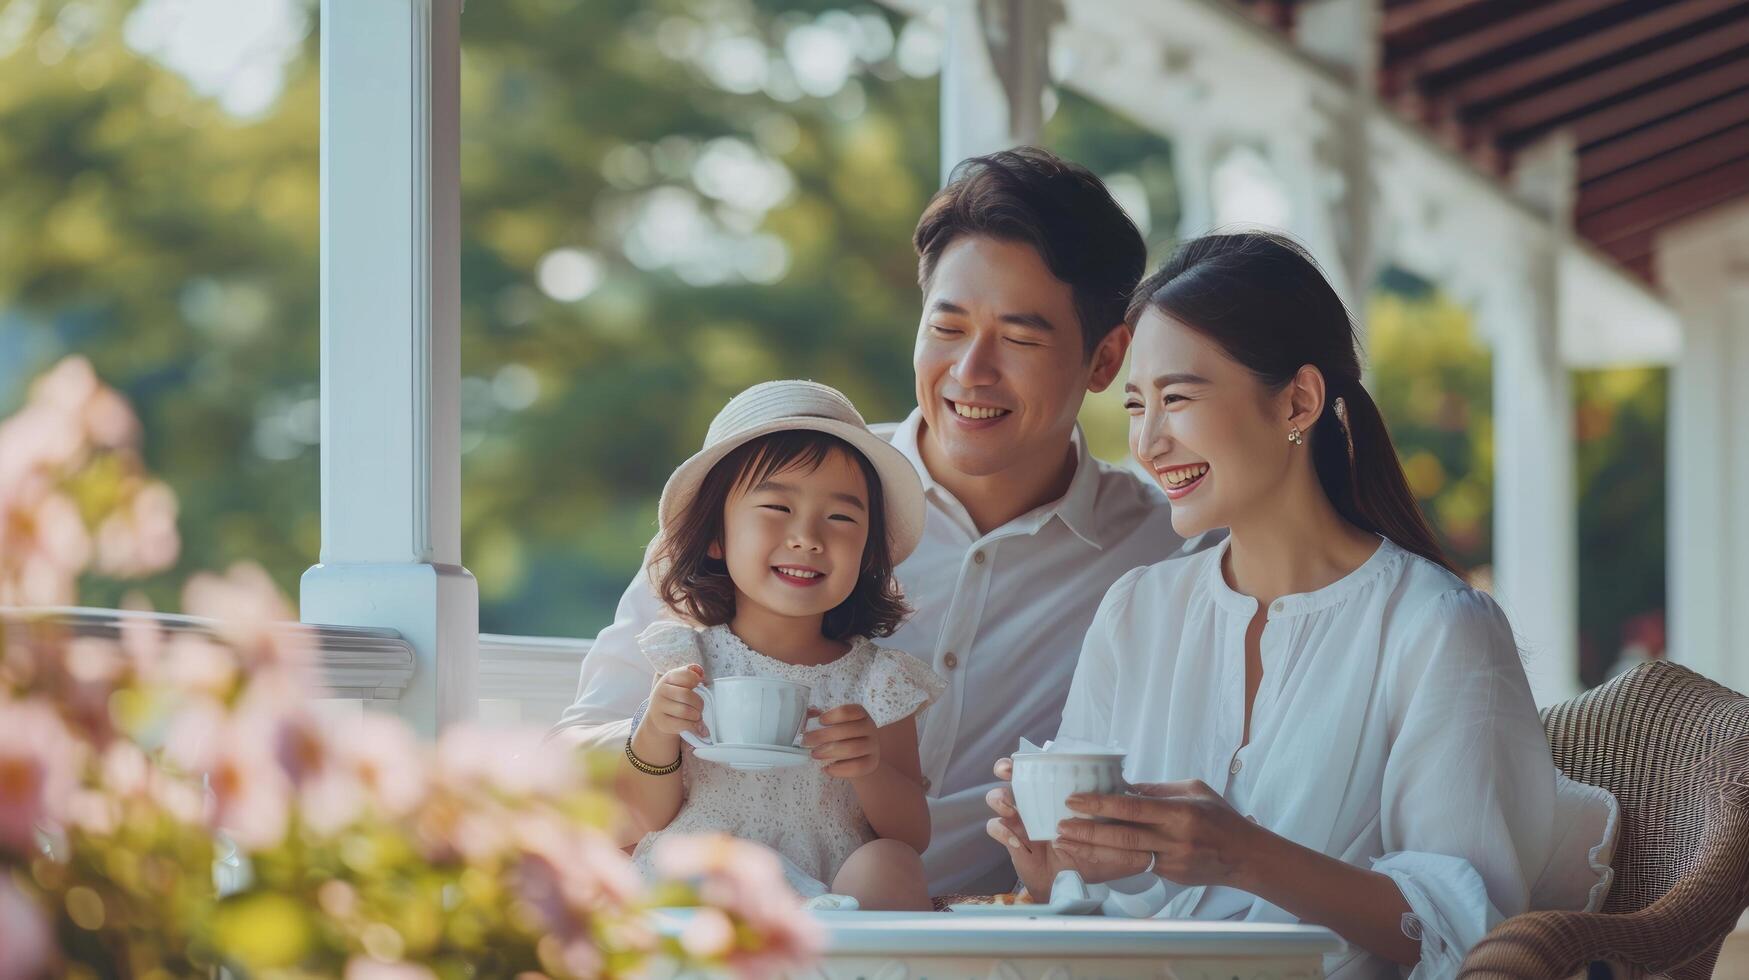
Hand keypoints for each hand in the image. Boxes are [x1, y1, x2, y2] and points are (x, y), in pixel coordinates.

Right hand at [641, 664, 704, 738]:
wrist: (659, 716)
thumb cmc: (675, 697)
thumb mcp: (680, 683)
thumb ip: (691, 674)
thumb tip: (700, 673)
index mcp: (668, 678)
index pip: (687, 675)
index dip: (696, 680)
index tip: (699, 684)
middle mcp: (661, 691)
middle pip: (687, 696)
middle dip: (699, 703)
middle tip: (700, 707)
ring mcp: (659, 707)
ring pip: (685, 711)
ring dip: (697, 716)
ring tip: (697, 716)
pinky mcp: (662, 722)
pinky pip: (683, 725)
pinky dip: (694, 727)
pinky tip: (696, 726)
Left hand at [801, 704, 879, 778]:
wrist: (860, 758)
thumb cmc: (844, 738)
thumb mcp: (836, 726)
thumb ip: (822, 720)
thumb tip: (808, 713)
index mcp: (860, 715)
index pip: (848, 712)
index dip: (832, 715)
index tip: (819, 721)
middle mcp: (870, 728)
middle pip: (848, 730)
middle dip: (823, 736)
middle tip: (807, 741)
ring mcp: (873, 746)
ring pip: (853, 749)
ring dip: (830, 752)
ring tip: (815, 754)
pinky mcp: (871, 764)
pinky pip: (857, 767)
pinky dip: (839, 769)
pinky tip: (827, 769)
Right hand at [984, 757, 1142, 900]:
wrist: (1074, 887)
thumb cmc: (1092, 859)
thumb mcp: (1113, 841)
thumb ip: (1125, 823)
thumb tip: (1141, 803)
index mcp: (1057, 794)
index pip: (1042, 768)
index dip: (1033, 758)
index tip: (1029, 755)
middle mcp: (1036, 801)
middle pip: (1014, 777)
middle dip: (1007, 769)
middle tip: (1006, 770)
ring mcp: (1021, 819)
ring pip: (999, 799)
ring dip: (1000, 798)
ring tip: (1011, 807)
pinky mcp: (1013, 840)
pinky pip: (997, 829)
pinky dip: (1003, 830)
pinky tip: (1017, 840)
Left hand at [1054, 780, 1259, 888]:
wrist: (1245, 857)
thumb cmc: (1220, 817)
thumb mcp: (1194, 790)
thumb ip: (1157, 789)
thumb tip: (1123, 786)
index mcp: (1180, 812)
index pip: (1132, 807)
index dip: (1100, 803)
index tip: (1074, 800)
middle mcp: (1174, 839)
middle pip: (1122, 835)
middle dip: (1087, 830)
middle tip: (1059, 825)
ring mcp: (1171, 861)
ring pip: (1123, 856)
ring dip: (1090, 849)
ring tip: (1064, 842)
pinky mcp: (1168, 876)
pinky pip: (1134, 866)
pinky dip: (1110, 859)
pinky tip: (1088, 854)